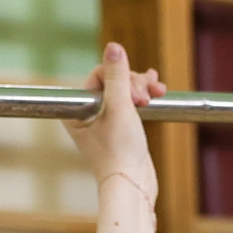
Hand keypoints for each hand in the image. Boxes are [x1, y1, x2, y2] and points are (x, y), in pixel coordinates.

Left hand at [66, 42, 162, 205]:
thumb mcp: (120, 107)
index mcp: (75, 112)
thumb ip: (117, 76)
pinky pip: (130, 103)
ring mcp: (103, 122)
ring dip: (141, 87)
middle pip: (112, 81)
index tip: (137, 95)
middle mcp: (86, 116)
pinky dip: (143, 96)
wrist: (132, 184)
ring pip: (123, 90)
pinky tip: (156, 91)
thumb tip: (113, 48)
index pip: (98, 76)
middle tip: (147, 97)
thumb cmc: (120, 151)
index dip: (120, 78)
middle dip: (134, 83)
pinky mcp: (120, 129)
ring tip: (157, 92)